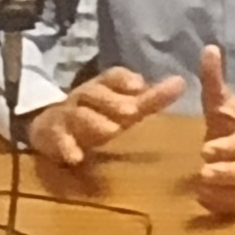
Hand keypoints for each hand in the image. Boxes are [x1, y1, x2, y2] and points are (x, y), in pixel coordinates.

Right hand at [27, 66, 185, 166]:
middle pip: (94, 94)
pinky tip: (76, 158)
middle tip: (131, 112)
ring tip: (111, 131)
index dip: (124, 79)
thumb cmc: (96, 115)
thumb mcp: (124, 108)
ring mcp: (66, 116)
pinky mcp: (52, 136)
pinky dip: (65, 147)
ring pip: (78, 115)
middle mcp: (83, 98)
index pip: (111, 76)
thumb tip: (182, 82)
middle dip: (112, 101)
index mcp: (102, 88)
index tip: (140, 85)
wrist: (51, 128)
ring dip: (93, 121)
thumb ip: (151, 99)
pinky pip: (57, 139)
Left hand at [195, 44, 234, 216]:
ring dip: (222, 189)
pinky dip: (221, 205)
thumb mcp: (221, 98)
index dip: (227, 147)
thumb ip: (214, 77)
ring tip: (200, 186)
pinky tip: (203, 201)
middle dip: (225, 172)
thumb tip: (209, 48)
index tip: (205, 150)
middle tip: (203, 171)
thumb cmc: (231, 118)